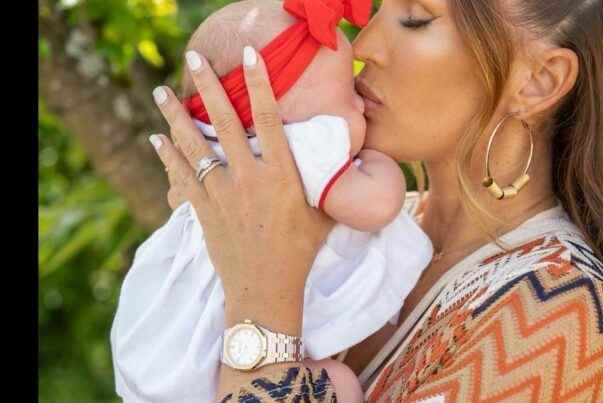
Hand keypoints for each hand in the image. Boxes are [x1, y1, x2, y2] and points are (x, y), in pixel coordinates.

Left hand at [148, 47, 333, 334]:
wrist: (265, 291)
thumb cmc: (300, 253)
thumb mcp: (323, 215)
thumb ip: (328, 185)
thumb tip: (348, 161)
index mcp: (281, 176)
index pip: (269, 120)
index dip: (260, 84)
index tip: (250, 56)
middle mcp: (249, 179)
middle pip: (224, 123)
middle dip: (207, 87)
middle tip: (193, 58)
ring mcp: (222, 194)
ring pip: (194, 147)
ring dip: (175, 116)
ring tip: (160, 93)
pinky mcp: (203, 210)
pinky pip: (182, 176)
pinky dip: (168, 155)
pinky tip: (157, 137)